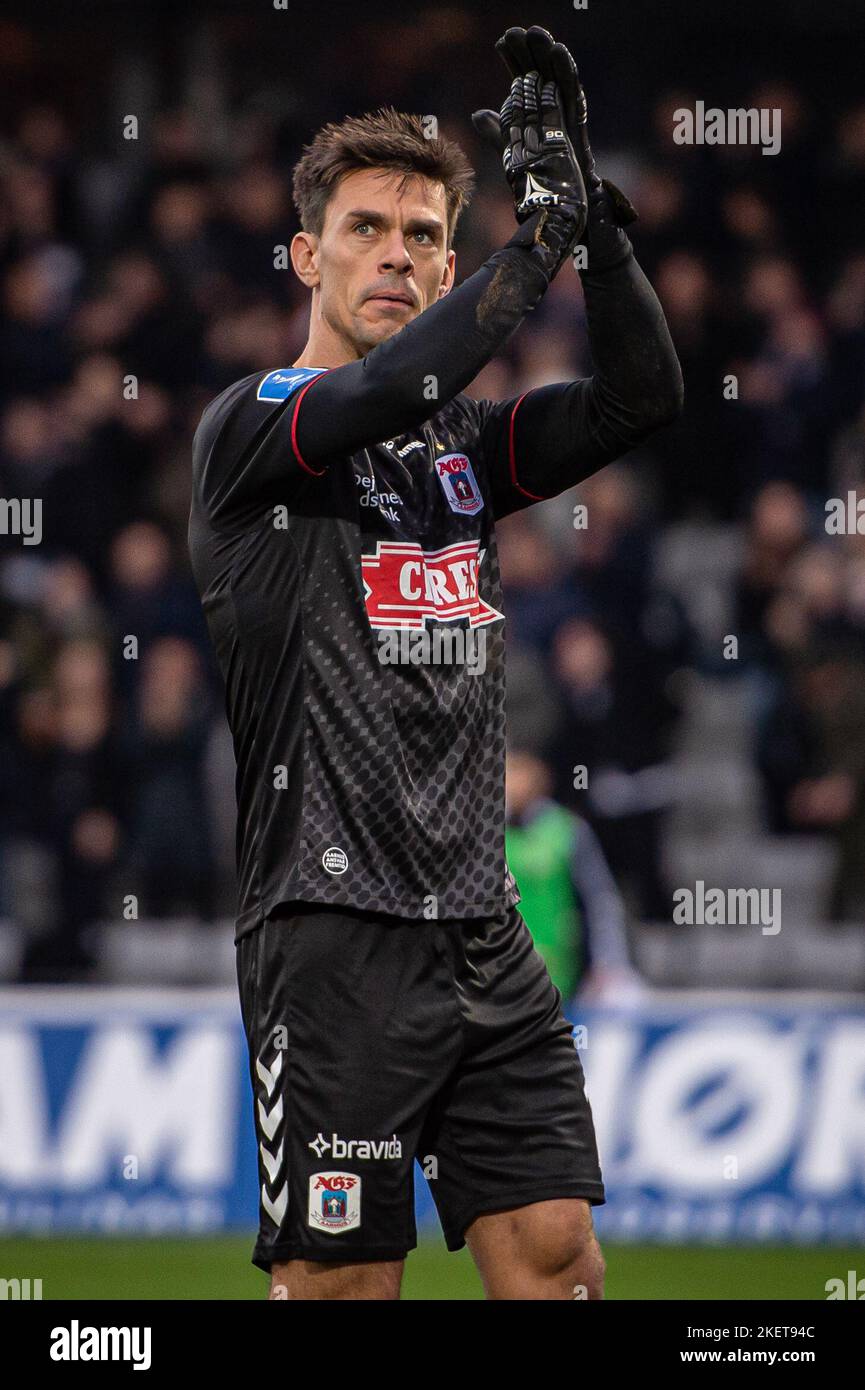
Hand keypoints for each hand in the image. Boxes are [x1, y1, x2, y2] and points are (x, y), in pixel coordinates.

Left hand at [487, 26, 638, 272]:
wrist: (564, 217)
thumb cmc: (545, 189)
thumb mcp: (515, 155)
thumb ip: (500, 133)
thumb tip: (478, 113)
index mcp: (541, 117)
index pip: (526, 82)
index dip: (515, 63)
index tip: (502, 42)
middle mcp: (557, 115)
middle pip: (542, 76)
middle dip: (530, 53)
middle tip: (517, 32)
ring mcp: (568, 122)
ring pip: (558, 81)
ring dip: (548, 56)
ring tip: (537, 34)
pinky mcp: (577, 129)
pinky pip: (573, 96)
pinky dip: (566, 73)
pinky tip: (557, 54)